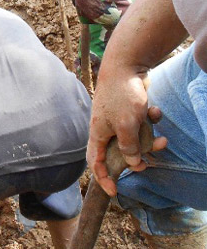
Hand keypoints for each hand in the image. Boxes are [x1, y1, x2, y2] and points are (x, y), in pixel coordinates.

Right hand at [87, 68, 167, 196]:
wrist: (127, 65)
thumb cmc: (121, 95)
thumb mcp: (127, 126)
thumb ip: (129, 147)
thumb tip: (133, 163)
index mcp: (98, 134)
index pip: (95, 163)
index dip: (103, 179)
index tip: (114, 192)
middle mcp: (105, 128)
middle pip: (119, 153)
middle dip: (136, 159)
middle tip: (148, 165)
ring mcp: (117, 119)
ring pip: (134, 139)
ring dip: (149, 141)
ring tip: (162, 141)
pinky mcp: (129, 111)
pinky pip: (141, 124)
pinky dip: (150, 121)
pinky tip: (155, 112)